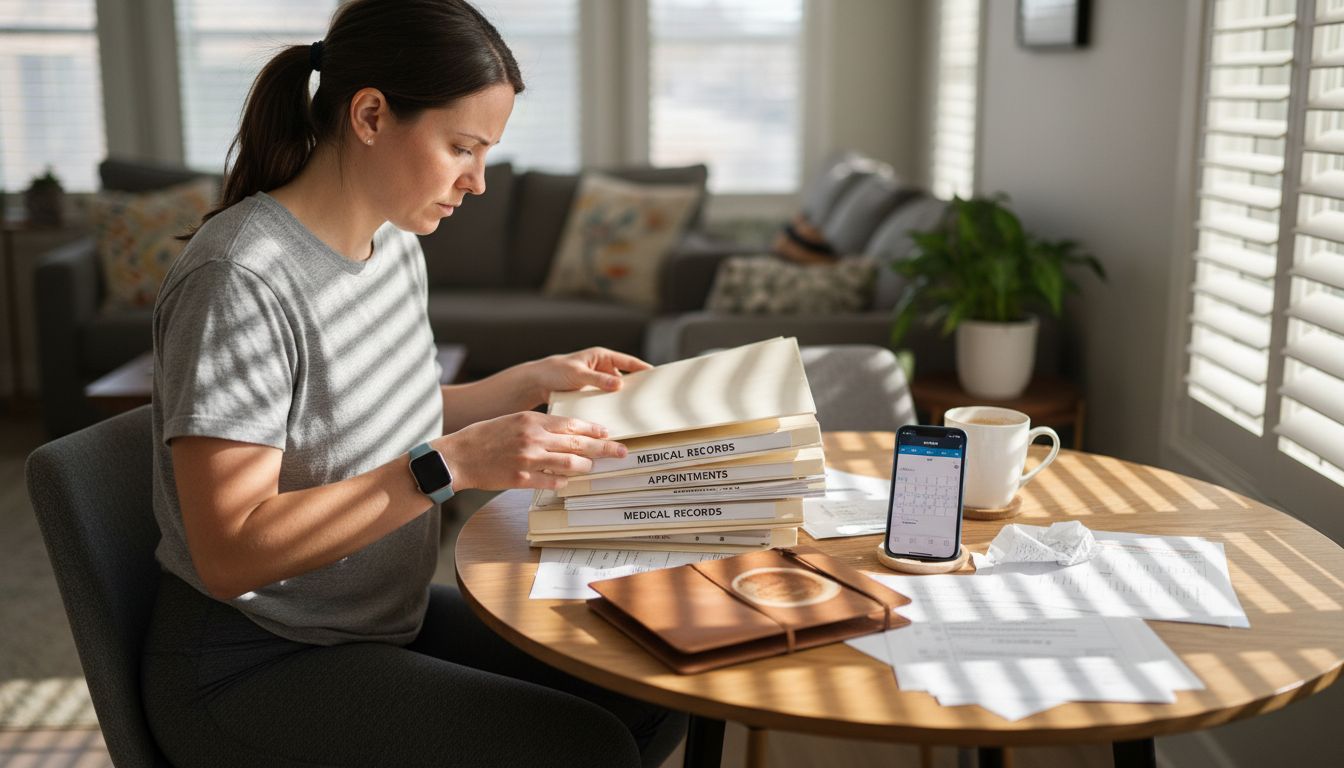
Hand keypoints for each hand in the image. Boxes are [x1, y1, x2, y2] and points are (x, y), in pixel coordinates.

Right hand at [434, 411, 627, 490]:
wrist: (457, 456)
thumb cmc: (483, 436)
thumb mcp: (513, 420)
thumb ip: (539, 425)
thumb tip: (565, 433)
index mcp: (532, 420)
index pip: (571, 424)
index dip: (593, 429)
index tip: (608, 433)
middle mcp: (533, 438)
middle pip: (577, 444)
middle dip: (604, 448)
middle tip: (621, 451)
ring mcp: (528, 460)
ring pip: (569, 463)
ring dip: (585, 466)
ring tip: (593, 467)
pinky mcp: (520, 479)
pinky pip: (551, 482)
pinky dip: (562, 481)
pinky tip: (567, 480)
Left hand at [524, 347, 652, 404]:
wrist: (537, 382)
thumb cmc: (555, 371)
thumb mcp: (578, 374)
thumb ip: (598, 379)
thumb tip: (619, 384)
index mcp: (602, 356)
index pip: (629, 361)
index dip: (643, 368)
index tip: (657, 375)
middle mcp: (602, 368)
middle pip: (626, 377)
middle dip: (637, 386)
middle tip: (650, 396)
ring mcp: (598, 381)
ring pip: (617, 390)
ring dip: (623, 398)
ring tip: (636, 409)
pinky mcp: (592, 393)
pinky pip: (607, 399)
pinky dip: (612, 405)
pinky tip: (617, 415)